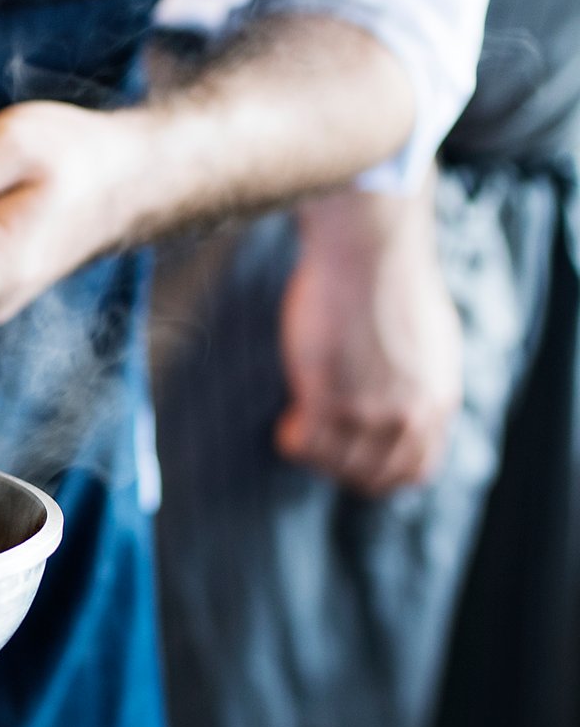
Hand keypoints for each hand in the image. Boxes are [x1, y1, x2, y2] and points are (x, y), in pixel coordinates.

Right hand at [275, 181, 462, 495]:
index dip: (380, 471)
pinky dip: (294, 440)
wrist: (370, 251)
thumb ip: (422, 382)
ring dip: (315, 452)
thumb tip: (409, 400)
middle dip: (341, 466)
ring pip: (335, 465)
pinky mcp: (329, 398)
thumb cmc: (392, 280)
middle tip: (321, 439)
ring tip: (302, 423)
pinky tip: (290, 417)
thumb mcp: (432, 342)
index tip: (356, 454)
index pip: (414, 472)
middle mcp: (408, 415)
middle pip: (371, 476)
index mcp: (437, 402)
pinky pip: (306, 445)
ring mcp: (369, 411)